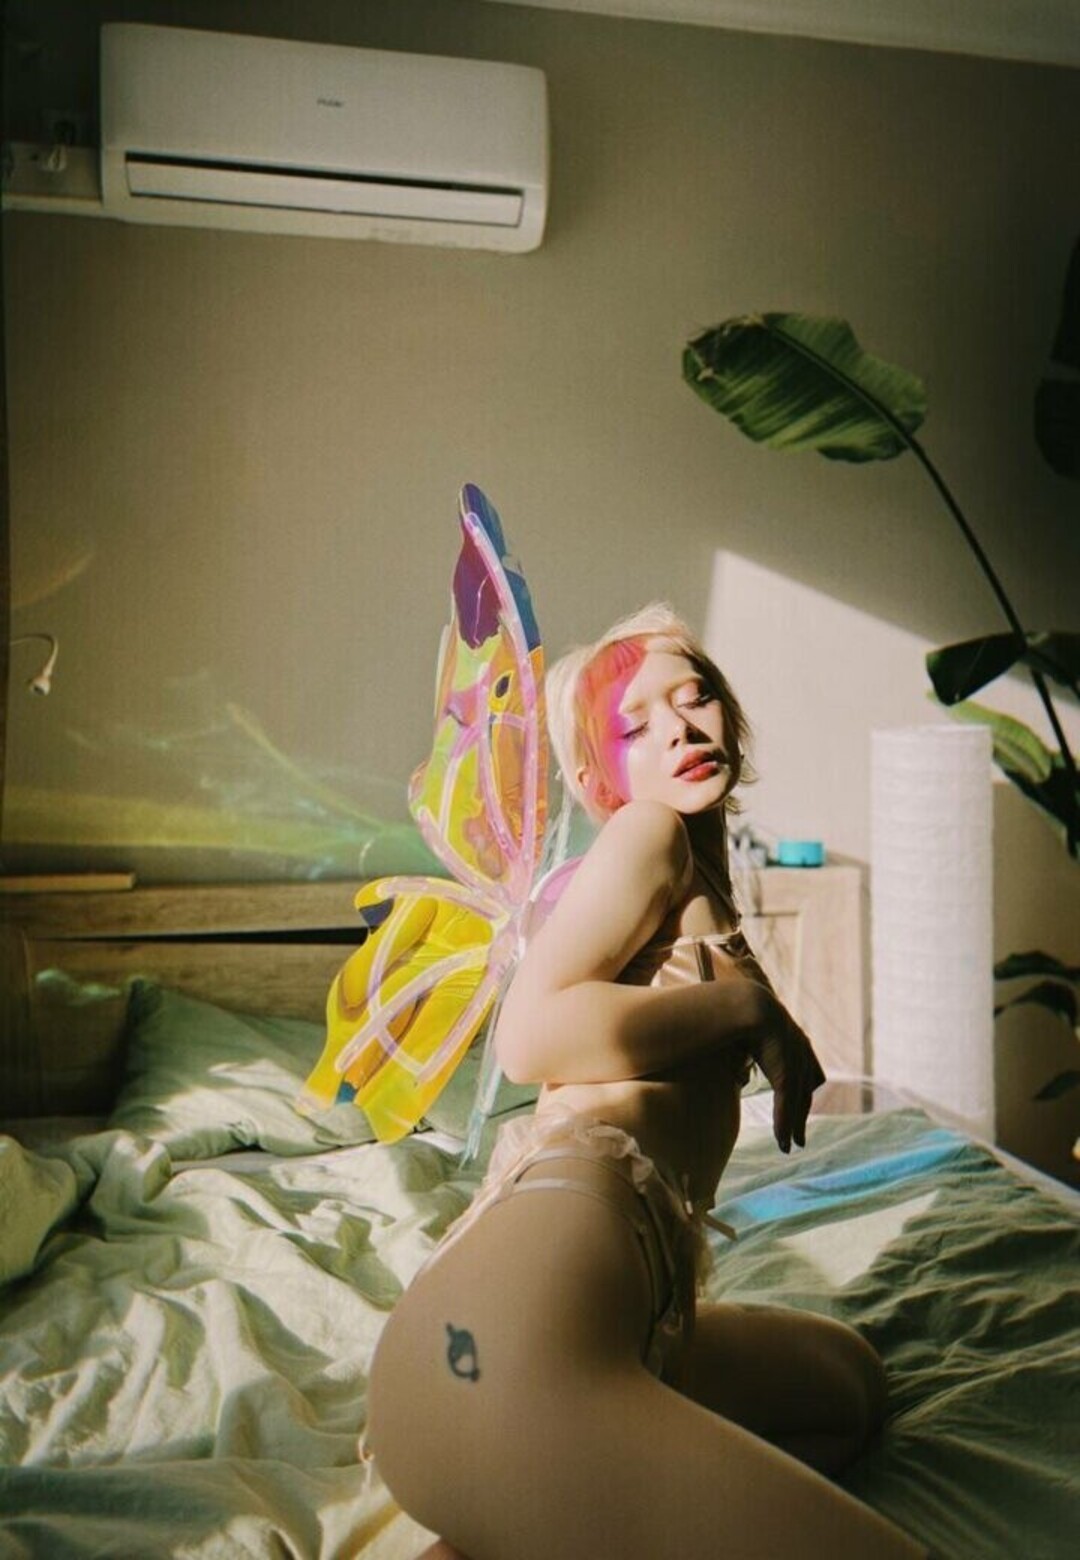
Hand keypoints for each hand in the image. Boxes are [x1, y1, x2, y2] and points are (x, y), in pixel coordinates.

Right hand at [746, 993, 825, 1153]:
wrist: (744, 1005)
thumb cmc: (738, 1015)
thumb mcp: (744, 1035)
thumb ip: (744, 1051)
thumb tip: (737, 1066)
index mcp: (795, 1040)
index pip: (806, 1073)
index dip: (800, 1094)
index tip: (794, 1109)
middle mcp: (801, 1052)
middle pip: (804, 1093)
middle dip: (800, 1117)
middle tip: (798, 1139)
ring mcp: (795, 1064)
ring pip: (797, 1104)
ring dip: (793, 1127)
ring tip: (789, 1146)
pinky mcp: (786, 1075)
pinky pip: (787, 1106)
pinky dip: (784, 1125)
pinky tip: (783, 1142)